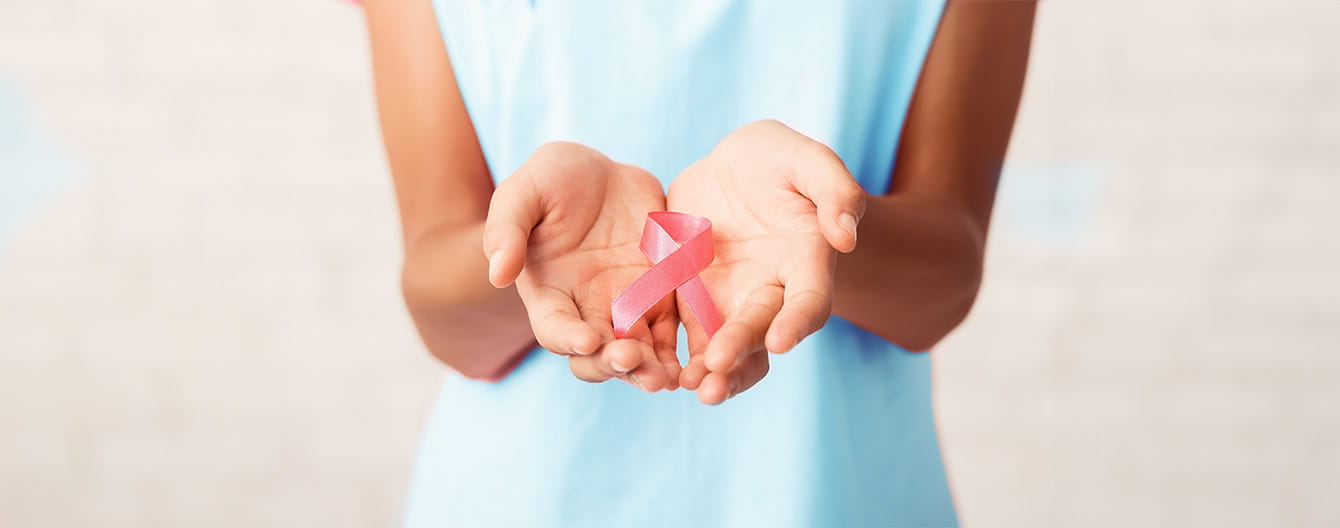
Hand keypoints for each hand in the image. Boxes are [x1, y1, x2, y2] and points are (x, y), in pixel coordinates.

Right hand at [484, 142, 680, 390]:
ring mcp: (625, 309)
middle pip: (596, 355)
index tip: (585, 340)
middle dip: (613, 363)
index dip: (567, 338)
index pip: (553, 327)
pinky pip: (672, 333)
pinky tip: (695, 359)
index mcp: (548, 292)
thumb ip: (507, 229)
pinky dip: (681, 351)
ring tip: (666, 376)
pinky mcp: (660, 300)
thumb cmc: (553, 179)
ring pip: (637, 354)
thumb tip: (498, 273)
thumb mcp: (524, 192)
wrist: (604, 172)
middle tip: (632, 359)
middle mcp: (585, 311)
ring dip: (649, 369)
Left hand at [668, 120, 866, 403]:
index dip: (797, 322)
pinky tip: (661, 371)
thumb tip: (846, 237)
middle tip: (717, 369)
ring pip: (726, 348)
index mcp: (805, 263)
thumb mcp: (806, 159)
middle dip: (741, 351)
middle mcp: (770, 292)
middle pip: (760, 330)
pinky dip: (676, 357)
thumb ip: (834, 190)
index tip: (781, 341)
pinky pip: (686, 336)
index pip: (809, 301)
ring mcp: (731, 302)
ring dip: (712, 372)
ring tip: (693, 387)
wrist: (732, 168)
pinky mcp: (693, 301)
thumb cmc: (779, 160)